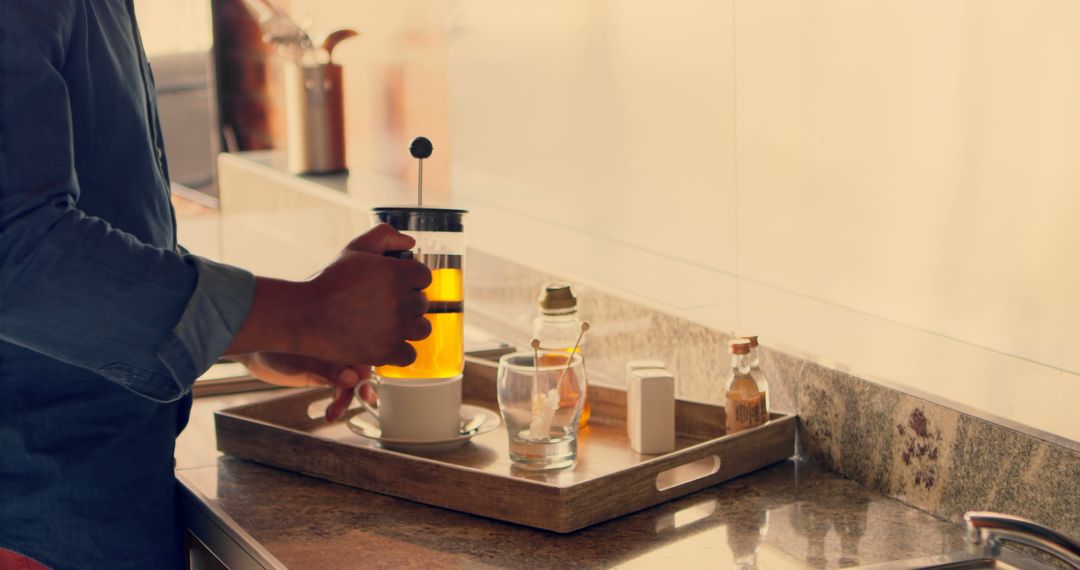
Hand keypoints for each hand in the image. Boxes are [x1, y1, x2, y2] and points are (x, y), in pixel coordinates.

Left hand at [239, 353, 369, 421]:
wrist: (255, 356)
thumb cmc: (273, 348)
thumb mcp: (300, 360)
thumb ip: (327, 368)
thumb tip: (352, 379)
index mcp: (336, 335)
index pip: (362, 350)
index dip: (368, 367)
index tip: (367, 385)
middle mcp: (338, 347)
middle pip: (360, 366)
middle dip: (363, 385)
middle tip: (364, 401)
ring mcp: (333, 362)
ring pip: (351, 381)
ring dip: (347, 398)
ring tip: (335, 413)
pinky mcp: (326, 374)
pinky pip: (340, 388)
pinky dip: (339, 401)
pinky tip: (332, 412)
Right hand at [292, 224, 431, 363]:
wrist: (305, 315)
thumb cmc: (329, 282)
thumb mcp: (355, 249)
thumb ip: (384, 236)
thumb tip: (410, 243)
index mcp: (397, 273)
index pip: (424, 277)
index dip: (411, 280)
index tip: (397, 285)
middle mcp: (401, 300)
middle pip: (422, 303)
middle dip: (407, 302)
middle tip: (385, 304)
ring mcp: (395, 328)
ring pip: (422, 329)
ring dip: (409, 327)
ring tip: (389, 324)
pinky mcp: (386, 351)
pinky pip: (410, 355)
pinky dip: (400, 351)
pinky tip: (386, 343)